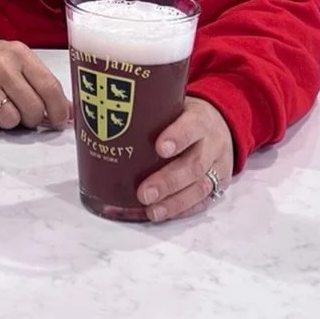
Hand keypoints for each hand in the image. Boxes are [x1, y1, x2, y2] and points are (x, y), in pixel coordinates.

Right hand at [0, 39, 70, 130]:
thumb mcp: (18, 60)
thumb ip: (42, 82)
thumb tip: (70, 111)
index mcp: (19, 54)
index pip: (49, 87)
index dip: (59, 110)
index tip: (60, 122)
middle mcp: (0, 66)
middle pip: (32, 108)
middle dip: (33, 119)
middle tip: (27, 116)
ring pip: (10, 120)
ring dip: (9, 121)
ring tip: (2, 108)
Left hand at [137, 97, 234, 221]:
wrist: (222, 123)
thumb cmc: (185, 115)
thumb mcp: (173, 104)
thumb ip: (146, 112)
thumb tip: (97, 122)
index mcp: (200, 118)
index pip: (192, 125)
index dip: (178, 137)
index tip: (159, 147)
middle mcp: (212, 143)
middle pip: (194, 164)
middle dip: (168, 181)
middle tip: (144, 193)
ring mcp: (218, 165)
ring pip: (201, 187)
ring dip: (175, 202)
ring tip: (152, 211)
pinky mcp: (220, 184)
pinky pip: (205, 200)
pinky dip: (184, 209)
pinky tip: (165, 214)